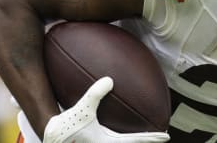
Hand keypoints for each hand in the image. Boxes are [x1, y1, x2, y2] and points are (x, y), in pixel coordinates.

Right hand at [41, 77, 169, 142]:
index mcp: (108, 142)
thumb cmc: (65, 127)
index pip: (136, 141)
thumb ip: (95, 94)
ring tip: (145, 133)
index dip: (153, 138)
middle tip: (161, 135)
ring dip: (134, 139)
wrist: (50, 138)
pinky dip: (122, 134)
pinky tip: (120, 124)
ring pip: (122, 142)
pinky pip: (113, 138)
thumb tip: (109, 80)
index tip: (166, 135)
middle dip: (146, 140)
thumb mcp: (81, 109)